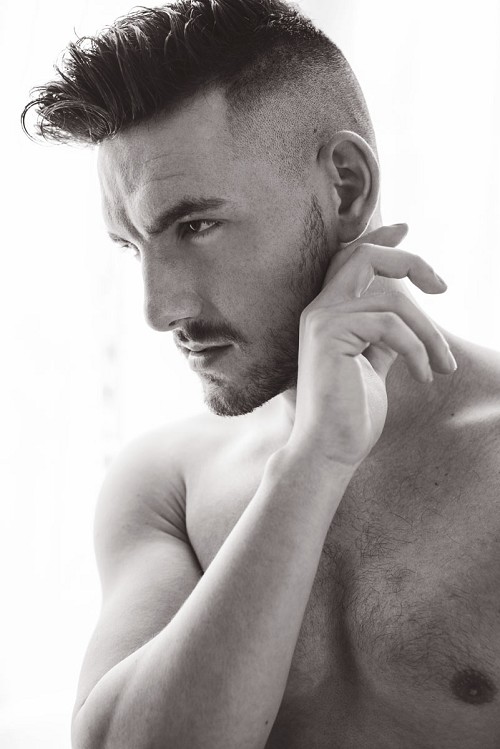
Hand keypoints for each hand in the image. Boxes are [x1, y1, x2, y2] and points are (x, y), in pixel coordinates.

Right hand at [287, 223, 456, 466]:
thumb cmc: (351, 412)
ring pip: (390, 299)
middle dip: (410, 262)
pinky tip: (425, 376)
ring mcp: (321, 320)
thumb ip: (383, 336)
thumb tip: (406, 316)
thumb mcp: (373, 364)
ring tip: (442, 366)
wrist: (330, 448)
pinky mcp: (328, 335)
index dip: (380, 238)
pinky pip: (389, 324)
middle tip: (442, 288)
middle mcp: (319, 309)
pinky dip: (417, 350)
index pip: (350, 259)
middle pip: (365, 255)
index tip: (406, 228)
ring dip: (429, 333)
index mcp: (328, 313)